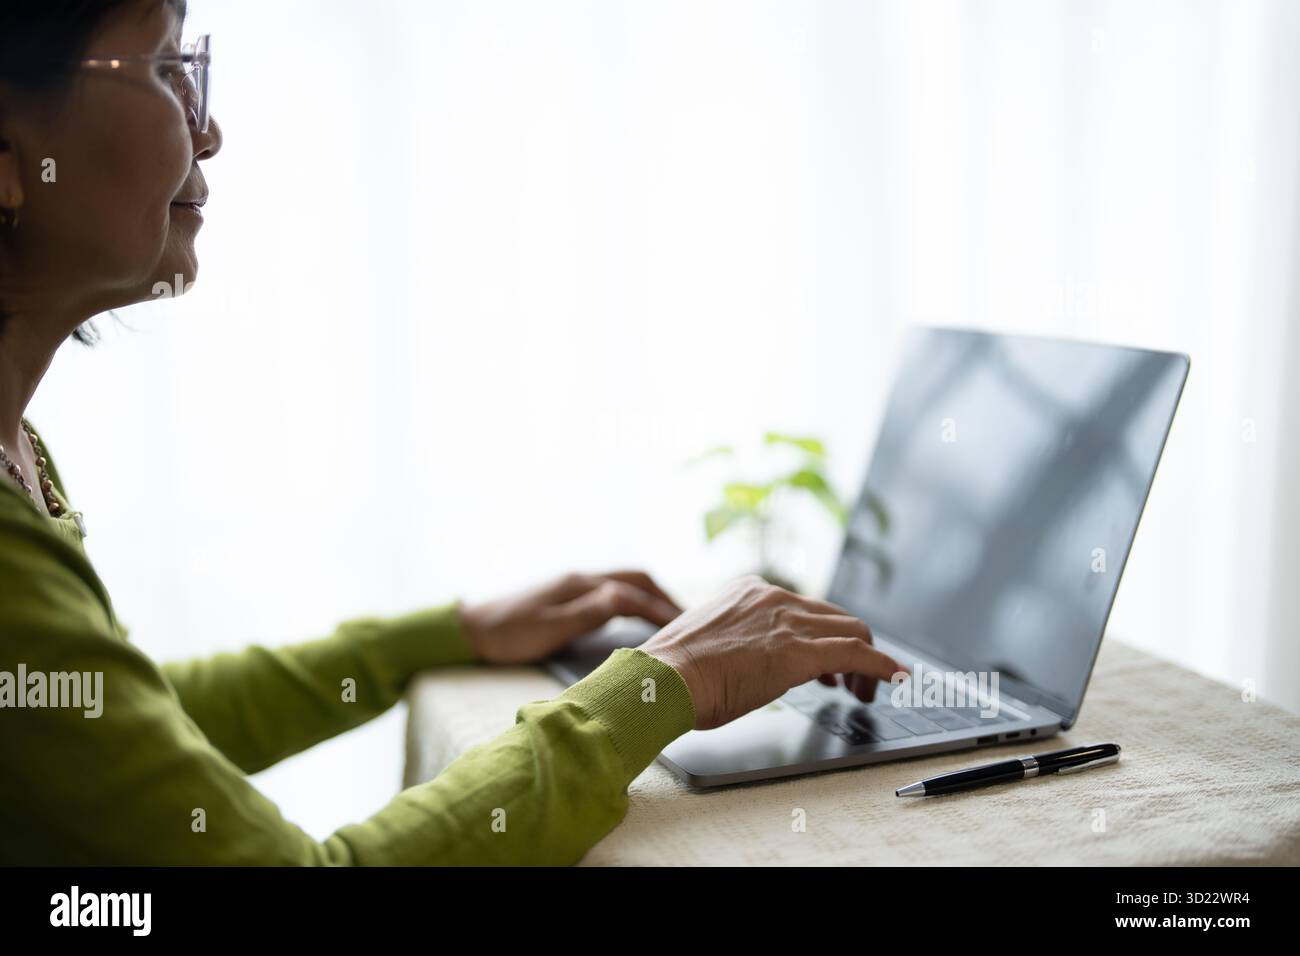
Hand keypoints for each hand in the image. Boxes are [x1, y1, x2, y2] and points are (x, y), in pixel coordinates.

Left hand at [458, 570, 682, 664]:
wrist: (472, 630)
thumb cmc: (508, 633)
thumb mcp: (548, 628)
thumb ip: (587, 613)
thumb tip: (624, 598)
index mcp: (580, 584)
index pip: (632, 594)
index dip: (660, 611)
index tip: (686, 629)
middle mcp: (582, 579)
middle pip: (636, 578)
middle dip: (664, 596)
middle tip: (689, 621)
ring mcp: (576, 586)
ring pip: (626, 583)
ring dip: (651, 597)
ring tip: (672, 620)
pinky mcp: (569, 597)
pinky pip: (614, 593)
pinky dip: (635, 602)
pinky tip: (638, 620)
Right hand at [639, 574, 909, 729]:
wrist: (661, 678)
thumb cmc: (671, 671)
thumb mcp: (706, 641)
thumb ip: (733, 641)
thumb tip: (743, 663)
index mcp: (749, 591)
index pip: (804, 607)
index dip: (821, 635)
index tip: (826, 662)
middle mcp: (773, 597)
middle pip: (835, 616)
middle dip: (849, 648)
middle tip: (848, 681)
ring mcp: (788, 622)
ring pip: (853, 631)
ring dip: (867, 662)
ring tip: (863, 691)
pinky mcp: (801, 652)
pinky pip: (859, 654)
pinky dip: (884, 667)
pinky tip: (896, 680)